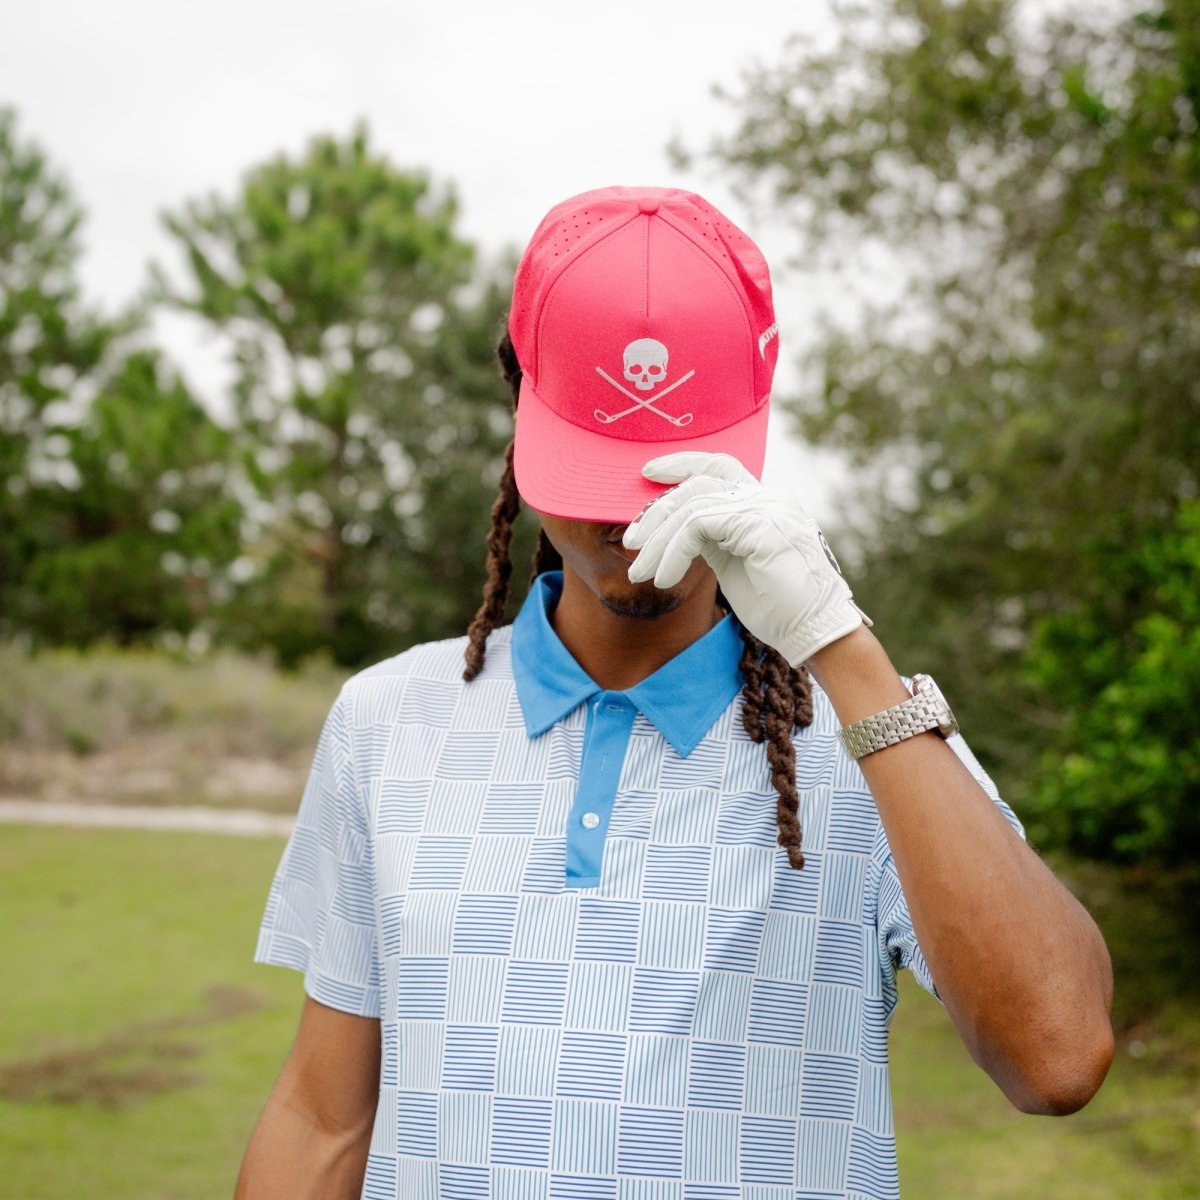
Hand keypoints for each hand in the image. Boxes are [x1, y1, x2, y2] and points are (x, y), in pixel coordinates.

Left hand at [623, 451, 869, 665]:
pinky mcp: (759, 525)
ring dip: (658, 541)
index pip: (718, 465)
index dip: (682, 463)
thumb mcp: (735, 563)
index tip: (648, 472)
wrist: (813, 631)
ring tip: (640, 573)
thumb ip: (712, 538)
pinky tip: (664, 579)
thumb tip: (674, 530)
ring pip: (692, 505)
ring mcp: (766, 508)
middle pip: (697, 483)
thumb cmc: (777, 607)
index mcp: (764, 502)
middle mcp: (767, 497)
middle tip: (631, 543)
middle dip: (657, 512)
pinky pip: (698, 526)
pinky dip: (673, 552)